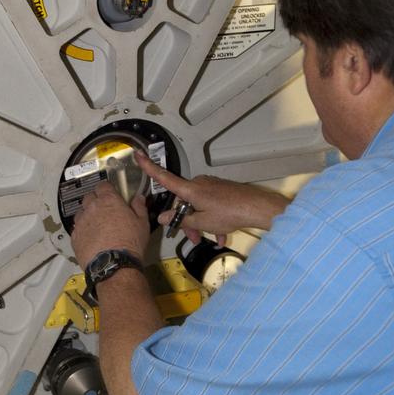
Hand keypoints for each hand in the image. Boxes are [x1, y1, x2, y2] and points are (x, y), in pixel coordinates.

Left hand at [70, 182, 150, 269]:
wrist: (114, 265)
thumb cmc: (130, 242)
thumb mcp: (142, 223)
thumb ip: (139, 207)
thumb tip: (138, 198)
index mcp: (108, 200)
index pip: (103, 185)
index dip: (107, 189)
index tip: (111, 194)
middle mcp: (92, 208)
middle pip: (89, 197)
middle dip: (96, 200)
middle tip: (105, 210)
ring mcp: (81, 222)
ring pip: (81, 212)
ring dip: (88, 215)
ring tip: (97, 225)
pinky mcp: (75, 237)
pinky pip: (77, 228)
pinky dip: (83, 230)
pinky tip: (91, 237)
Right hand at [134, 152, 290, 241]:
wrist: (256, 208)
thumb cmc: (228, 213)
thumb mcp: (202, 222)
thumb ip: (181, 220)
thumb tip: (163, 217)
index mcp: (190, 189)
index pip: (164, 178)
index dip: (149, 167)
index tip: (137, 154)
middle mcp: (199, 184)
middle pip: (184, 201)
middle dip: (186, 220)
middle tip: (192, 238)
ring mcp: (211, 186)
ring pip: (198, 206)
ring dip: (201, 223)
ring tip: (210, 239)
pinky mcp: (222, 191)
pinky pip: (211, 206)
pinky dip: (213, 220)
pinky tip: (221, 236)